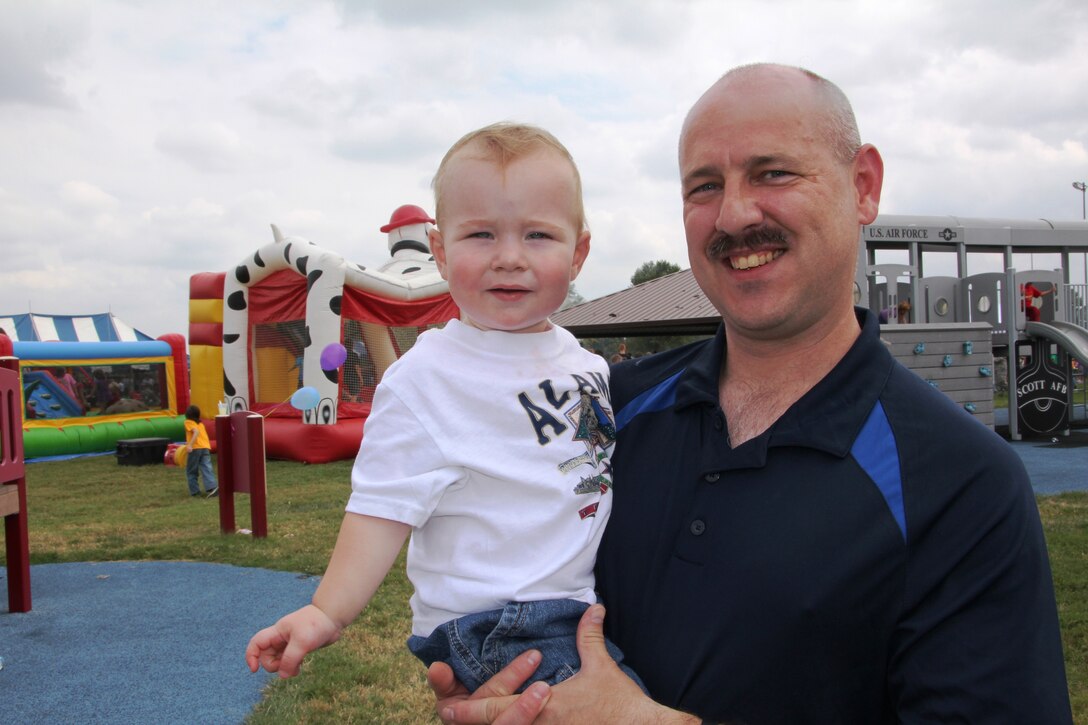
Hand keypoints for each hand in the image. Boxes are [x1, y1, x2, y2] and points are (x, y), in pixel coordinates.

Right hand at [245, 604, 340, 677]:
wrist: (333, 617)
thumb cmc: (316, 624)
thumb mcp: (302, 642)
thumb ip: (290, 659)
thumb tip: (283, 675)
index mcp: (277, 632)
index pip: (256, 644)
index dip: (251, 656)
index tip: (255, 670)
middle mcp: (281, 638)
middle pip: (266, 656)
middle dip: (274, 666)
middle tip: (288, 666)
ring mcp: (290, 643)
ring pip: (279, 661)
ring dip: (284, 668)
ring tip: (297, 669)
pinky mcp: (299, 648)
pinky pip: (290, 661)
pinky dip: (292, 667)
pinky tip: (299, 667)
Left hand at [436, 605, 692, 723]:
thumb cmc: (620, 704)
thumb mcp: (601, 667)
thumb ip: (589, 636)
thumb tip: (593, 607)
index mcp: (543, 707)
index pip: (493, 708)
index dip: (467, 708)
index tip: (447, 706)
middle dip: (468, 719)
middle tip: (449, 712)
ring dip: (491, 723)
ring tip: (470, 717)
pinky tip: (506, 722)